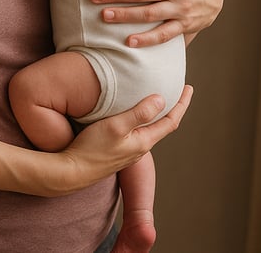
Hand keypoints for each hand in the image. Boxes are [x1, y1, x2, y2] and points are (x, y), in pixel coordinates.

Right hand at [50, 85, 192, 194]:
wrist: (71, 172)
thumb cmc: (92, 148)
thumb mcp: (116, 126)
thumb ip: (139, 113)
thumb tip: (161, 99)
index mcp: (144, 141)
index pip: (171, 121)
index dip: (182, 104)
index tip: (189, 88)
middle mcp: (139, 148)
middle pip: (163, 125)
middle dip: (172, 108)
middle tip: (178, 92)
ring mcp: (127, 151)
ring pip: (149, 129)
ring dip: (157, 114)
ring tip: (158, 101)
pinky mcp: (116, 152)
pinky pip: (136, 132)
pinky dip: (142, 120)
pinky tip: (134, 116)